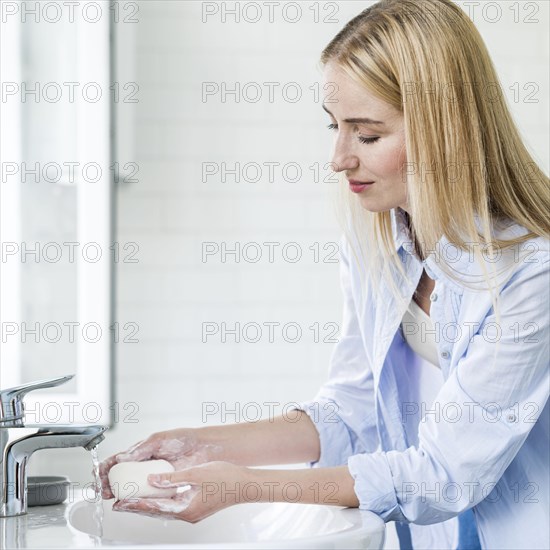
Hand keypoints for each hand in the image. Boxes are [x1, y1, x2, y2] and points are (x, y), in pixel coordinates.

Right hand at [99, 428, 221, 498]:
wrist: (204, 449)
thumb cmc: (184, 439)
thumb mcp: (159, 440)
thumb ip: (140, 449)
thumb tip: (121, 457)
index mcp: (142, 451)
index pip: (118, 459)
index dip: (106, 467)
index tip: (97, 474)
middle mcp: (145, 465)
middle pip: (121, 476)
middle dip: (108, 483)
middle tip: (102, 490)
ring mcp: (153, 476)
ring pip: (131, 487)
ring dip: (119, 493)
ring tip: (112, 496)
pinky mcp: (162, 486)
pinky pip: (147, 494)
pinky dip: (136, 498)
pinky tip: (130, 500)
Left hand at [112, 461, 246, 522]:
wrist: (245, 485)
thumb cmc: (226, 479)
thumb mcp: (197, 474)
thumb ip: (173, 478)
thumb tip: (153, 479)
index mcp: (186, 509)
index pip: (154, 507)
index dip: (136, 504)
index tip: (121, 502)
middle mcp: (187, 514)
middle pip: (156, 511)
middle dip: (137, 506)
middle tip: (120, 502)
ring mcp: (192, 511)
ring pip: (163, 508)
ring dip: (148, 503)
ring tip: (132, 498)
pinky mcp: (196, 506)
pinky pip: (173, 505)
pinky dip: (161, 499)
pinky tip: (156, 492)